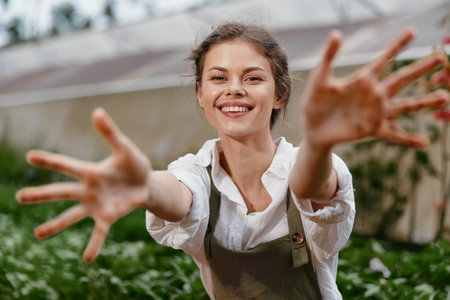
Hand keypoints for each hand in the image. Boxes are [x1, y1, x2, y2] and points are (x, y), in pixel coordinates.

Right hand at [16, 108, 151, 261]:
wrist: (147, 183)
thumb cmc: (133, 165)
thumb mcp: (124, 148)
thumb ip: (110, 133)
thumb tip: (97, 111)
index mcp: (90, 171)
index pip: (67, 165)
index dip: (50, 161)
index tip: (30, 156)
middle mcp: (88, 189)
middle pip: (61, 192)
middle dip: (42, 194)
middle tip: (19, 197)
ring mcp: (96, 205)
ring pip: (71, 216)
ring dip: (56, 225)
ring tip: (37, 235)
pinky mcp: (108, 216)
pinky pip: (98, 232)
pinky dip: (93, 244)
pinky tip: (86, 258)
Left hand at [301, 28, 449, 148]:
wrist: (312, 128)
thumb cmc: (314, 102)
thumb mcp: (319, 78)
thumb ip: (328, 57)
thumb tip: (336, 33)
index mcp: (361, 79)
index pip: (383, 59)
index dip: (396, 45)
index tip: (412, 31)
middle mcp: (373, 94)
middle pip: (401, 79)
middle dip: (420, 69)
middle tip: (440, 59)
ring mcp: (375, 112)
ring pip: (405, 106)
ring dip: (424, 102)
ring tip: (444, 98)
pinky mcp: (371, 129)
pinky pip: (393, 135)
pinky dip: (408, 139)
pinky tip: (425, 143)